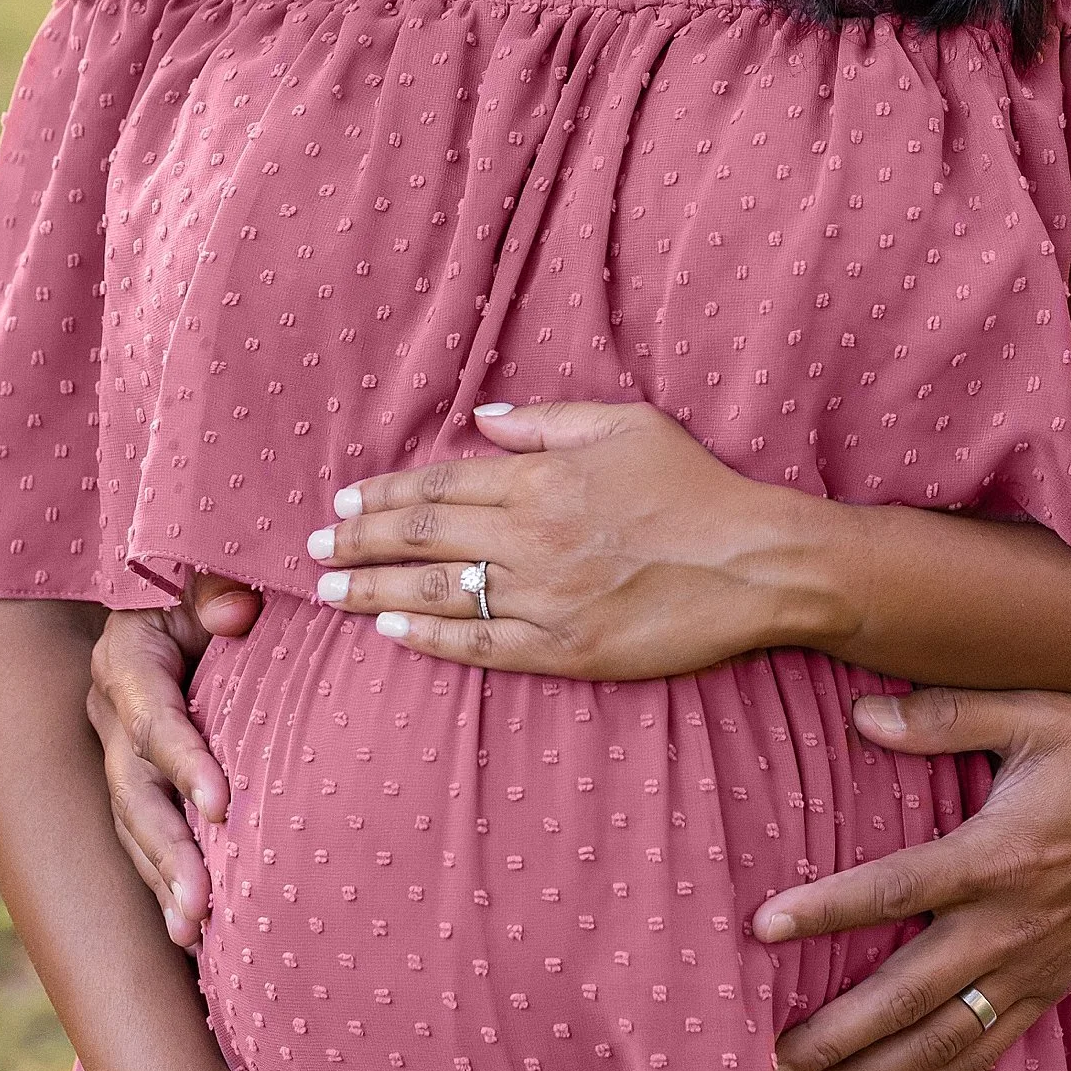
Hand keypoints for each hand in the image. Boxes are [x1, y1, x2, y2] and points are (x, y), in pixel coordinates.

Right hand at [89, 586, 260, 948]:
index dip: (185, 764)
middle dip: (168, 852)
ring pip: (134, 828)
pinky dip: (167, 883)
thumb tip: (236, 613)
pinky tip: (193, 932)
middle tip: (201, 904)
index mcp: (126, 662)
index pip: (153, 721)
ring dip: (163, 882)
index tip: (223, 807)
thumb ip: (218, 589)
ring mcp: (118, 753)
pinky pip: (146, 838)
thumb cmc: (206, 583)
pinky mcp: (137, 782)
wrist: (179, 594)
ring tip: (193, 932)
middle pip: (135, 793)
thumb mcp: (206, 574)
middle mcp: (112, 715)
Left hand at [302, 402, 830, 679]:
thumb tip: (483, 419)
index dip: (384, 496)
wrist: (756, 563)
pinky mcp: (564, 651)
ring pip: (437, 594)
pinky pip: (479, 646)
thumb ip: (547, 421)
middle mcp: (531, 539)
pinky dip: (429, 639)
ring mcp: (544, 600)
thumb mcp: (625, 425)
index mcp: (541, 481)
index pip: (440, 486)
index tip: (342, 504)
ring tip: (331, 593)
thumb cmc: (695, 487)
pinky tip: (392, 633)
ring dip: (375, 592)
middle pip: (423, 539)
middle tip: (314, 551)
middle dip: (360, 543)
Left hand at [756, 685, 1070, 1070]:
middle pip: (908, 995)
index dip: (827, 909)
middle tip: (771, 1064)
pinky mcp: (1054, 990)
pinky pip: (989, 1050)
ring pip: (945, 1041)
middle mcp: (1010, 926)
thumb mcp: (1036, 713)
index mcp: (997, 856)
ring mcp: (1034, 968)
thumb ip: (946, 716)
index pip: (896, 889)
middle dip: (837, 1035)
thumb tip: (861, 714)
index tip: (763, 927)